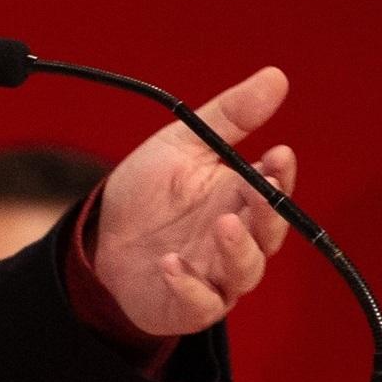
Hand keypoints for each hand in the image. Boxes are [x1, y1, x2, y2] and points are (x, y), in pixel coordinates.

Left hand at [92, 67, 297, 336]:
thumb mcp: (182, 145)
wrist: (100, 237)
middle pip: (268, 233)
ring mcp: (216, 275)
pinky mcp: (189, 305)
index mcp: (241, 197)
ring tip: (223, 225)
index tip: (279, 153)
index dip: (281, 173)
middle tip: (261, 190)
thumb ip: (229, 117)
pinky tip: (170, 264)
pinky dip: (187, 285)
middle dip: (268, 213)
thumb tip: (275, 76)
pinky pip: (200, 303)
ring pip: (245, 271)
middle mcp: (238, 239)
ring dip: (238, 250)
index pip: (275, 187)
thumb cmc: (150, 193)